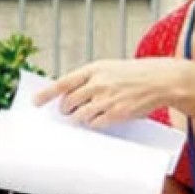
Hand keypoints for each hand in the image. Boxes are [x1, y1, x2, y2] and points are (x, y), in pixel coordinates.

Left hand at [33, 58, 175, 128]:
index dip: (46, 93)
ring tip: (85, 114)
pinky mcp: (116, 114)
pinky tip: (99, 119)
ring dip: (78, 118)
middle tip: (67, 111)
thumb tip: (68, 96)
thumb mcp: (109, 69)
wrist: (160, 80)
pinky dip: (93, 124)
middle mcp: (98, 83)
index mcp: (94, 69)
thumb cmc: (133, 75)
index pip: (63, 82)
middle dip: (65, 109)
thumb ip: (89, 80)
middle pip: (68, 102)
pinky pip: (94, 124)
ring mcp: (106, 99)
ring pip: (79, 116)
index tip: (35, 102)